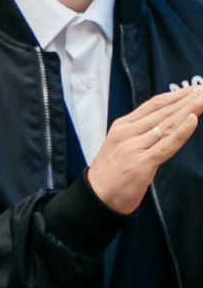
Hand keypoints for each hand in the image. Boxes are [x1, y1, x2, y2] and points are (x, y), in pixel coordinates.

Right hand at [87, 85, 202, 213]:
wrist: (95, 197)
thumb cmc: (109, 174)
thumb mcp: (120, 146)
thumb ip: (138, 134)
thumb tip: (164, 125)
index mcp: (122, 127)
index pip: (153, 105)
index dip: (176, 95)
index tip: (193, 89)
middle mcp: (127, 133)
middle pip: (163, 112)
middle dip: (187, 100)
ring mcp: (134, 147)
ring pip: (167, 125)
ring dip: (190, 110)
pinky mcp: (142, 164)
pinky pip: (166, 145)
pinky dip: (181, 132)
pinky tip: (193, 120)